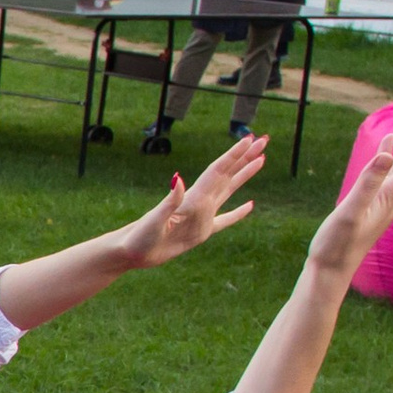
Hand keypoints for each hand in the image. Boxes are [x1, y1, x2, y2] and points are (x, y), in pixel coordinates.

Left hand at [112, 134, 264, 268]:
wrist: (130, 253)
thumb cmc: (139, 237)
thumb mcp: (155, 220)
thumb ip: (169, 200)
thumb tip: (178, 177)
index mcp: (192, 199)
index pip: (218, 171)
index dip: (234, 155)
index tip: (249, 139)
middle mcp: (199, 203)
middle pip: (227, 174)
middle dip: (245, 157)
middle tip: (263, 140)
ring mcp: (201, 217)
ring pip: (229, 191)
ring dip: (244, 175)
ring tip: (261, 161)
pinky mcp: (200, 233)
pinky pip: (225, 221)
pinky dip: (238, 213)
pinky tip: (250, 206)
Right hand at [304, 136, 392, 281]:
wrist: (331, 270)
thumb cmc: (339, 244)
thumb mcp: (351, 211)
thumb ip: (368, 183)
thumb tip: (387, 155)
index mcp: (391, 194)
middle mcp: (392, 197)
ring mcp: (382, 203)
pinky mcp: (371, 207)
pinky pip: (383, 179)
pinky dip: (384, 165)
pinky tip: (379, 161)